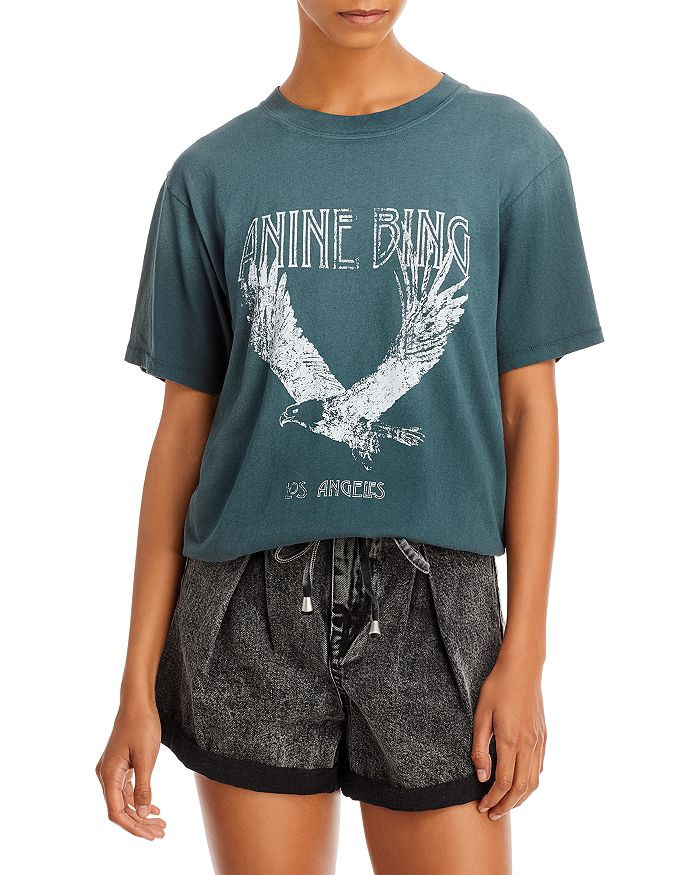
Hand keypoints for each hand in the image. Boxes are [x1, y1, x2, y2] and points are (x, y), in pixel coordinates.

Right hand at [96, 700, 165, 839]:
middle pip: (120, 809)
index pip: (116, 811)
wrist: (138, 702)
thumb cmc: (142, 725)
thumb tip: (141, 815)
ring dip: (141, 814)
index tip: (151, 835)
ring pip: (124, 801)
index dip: (133, 826)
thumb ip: (143, 787)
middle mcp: (106, 775)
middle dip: (140, 824)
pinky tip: (153, 808)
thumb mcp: (146, 758)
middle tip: (161, 832)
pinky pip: (127, 789)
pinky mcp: (120, 766)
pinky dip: (139, 800)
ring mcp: (112, 770)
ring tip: (161, 823)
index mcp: (109, 774)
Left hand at [471, 654, 545, 819]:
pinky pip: (539, 767)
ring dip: (520, 798)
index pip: (504, 782)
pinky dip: (530, 783)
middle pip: (521, 788)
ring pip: (533, 781)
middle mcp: (528, 744)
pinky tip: (519, 784)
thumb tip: (482, 776)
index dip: (493, 799)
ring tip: (505, 805)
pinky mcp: (543, 736)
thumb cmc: (497, 687)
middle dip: (506, 806)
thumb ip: (480, 747)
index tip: (482, 807)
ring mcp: (539, 741)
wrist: (522, 669)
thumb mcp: (480, 715)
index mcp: (510, 740)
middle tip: (492, 814)